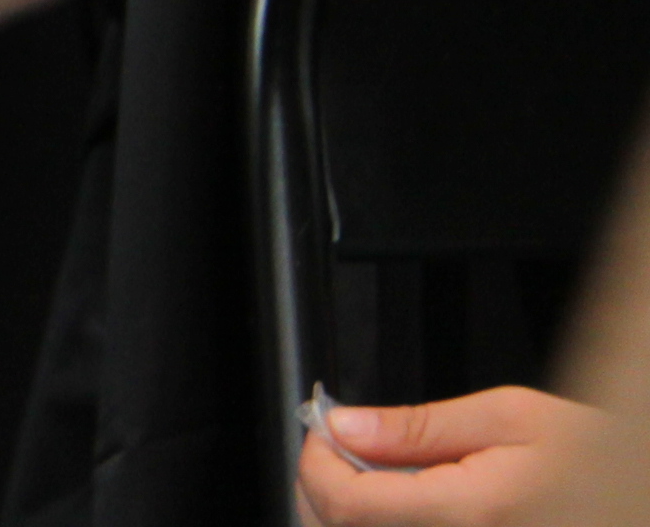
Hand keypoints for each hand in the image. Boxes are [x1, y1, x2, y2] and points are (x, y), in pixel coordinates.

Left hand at [297, 385, 609, 524]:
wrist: (635, 498)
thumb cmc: (590, 458)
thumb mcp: (511, 417)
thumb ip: (419, 426)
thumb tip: (344, 425)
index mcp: (472, 513)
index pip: (347, 505)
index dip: (315, 464)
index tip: (321, 430)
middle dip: (322, 488)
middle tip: (336, 447)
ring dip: (349, 511)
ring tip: (365, 470)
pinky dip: (381, 523)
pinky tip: (396, 500)